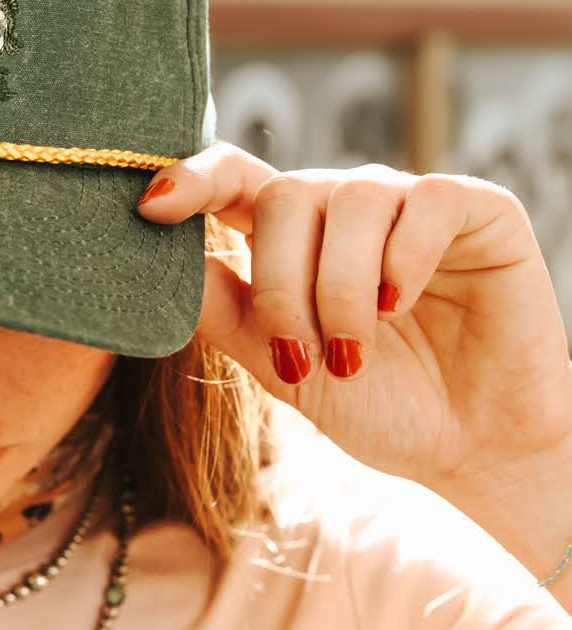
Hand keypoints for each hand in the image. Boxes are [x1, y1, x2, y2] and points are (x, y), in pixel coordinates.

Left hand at [135, 142, 571, 493]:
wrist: (471, 450)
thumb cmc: (377, 404)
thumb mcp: (278, 365)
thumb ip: (221, 309)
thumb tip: (153, 258)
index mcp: (294, 237)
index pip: (235, 179)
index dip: (194, 179)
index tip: (151, 207)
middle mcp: (347, 207)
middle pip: (284, 196)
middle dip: (281, 286)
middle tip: (300, 359)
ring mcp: (411, 202)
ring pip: (349, 199)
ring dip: (339, 289)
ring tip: (354, 354)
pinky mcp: (477, 209)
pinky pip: (422, 202)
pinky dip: (401, 259)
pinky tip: (401, 305)